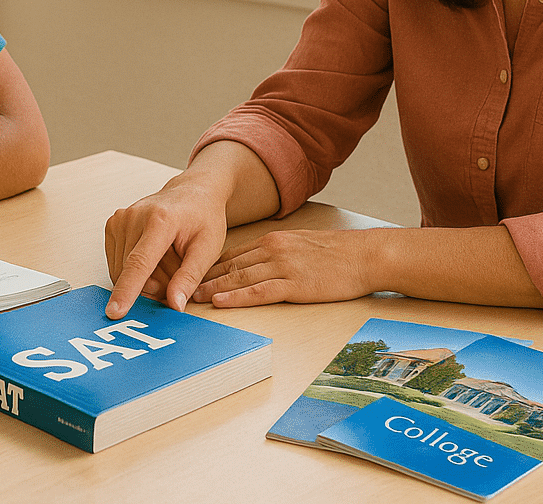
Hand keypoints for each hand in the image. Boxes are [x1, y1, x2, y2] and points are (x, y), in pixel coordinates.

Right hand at [104, 174, 230, 318]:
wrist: (192, 192)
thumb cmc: (203, 218)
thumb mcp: (208, 249)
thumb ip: (189, 278)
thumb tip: (174, 305)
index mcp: (160, 221)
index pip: (139, 263)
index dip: (127, 290)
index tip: (115, 311)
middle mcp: (134, 217)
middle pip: (131, 272)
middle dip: (154, 285)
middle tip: (178, 271)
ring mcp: (120, 219)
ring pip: (121, 271)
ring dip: (144, 278)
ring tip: (168, 260)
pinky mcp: (113, 225)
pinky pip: (117, 263)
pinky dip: (134, 269)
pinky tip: (153, 257)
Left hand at [191, 228, 381, 307]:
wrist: (365, 256)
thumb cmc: (338, 255)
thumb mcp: (301, 246)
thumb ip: (278, 254)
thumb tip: (256, 267)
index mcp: (273, 240)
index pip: (231, 253)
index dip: (207, 265)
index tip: (187, 274)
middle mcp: (273, 249)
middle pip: (228, 264)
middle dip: (201, 276)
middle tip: (177, 286)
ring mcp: (283, 266)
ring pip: (238, 277)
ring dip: (212, 288)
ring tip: (189, 296)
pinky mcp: (295, 284)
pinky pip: (260, 291)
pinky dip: (237, 297)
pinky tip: (220, 302)